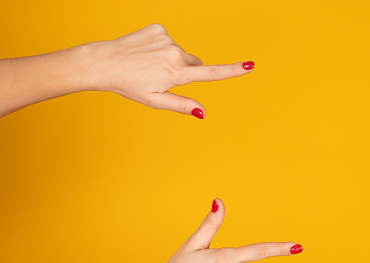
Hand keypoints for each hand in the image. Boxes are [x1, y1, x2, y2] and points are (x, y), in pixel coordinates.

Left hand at [86, 24, 254, 117]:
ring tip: (149, 65)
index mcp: (176, 74)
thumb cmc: (130, 85)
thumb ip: (182, 105)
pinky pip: (170, 40)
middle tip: (163, 77)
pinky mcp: (159, 28)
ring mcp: (167, 38)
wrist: (104, 62)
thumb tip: (203, 112)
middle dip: (186, 71)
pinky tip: (146, 52)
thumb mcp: (156, 100)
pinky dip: (162, 46)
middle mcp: (175, 53)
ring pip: (182, 53)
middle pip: (195, 63)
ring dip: (172, 59)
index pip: (211, 73)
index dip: (232, 70)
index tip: (249, 65)